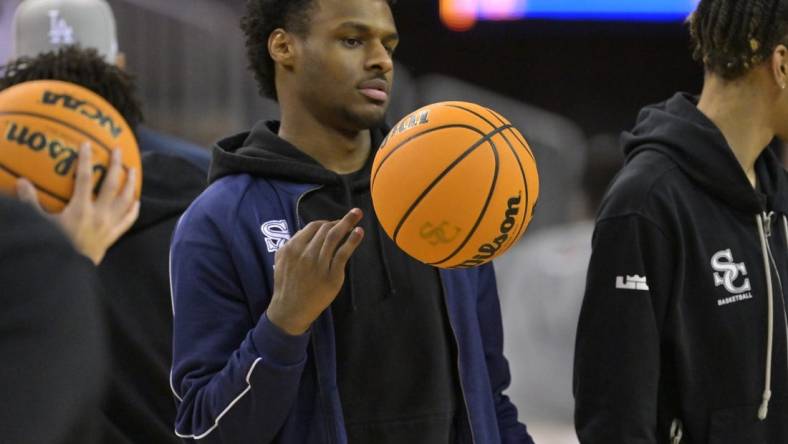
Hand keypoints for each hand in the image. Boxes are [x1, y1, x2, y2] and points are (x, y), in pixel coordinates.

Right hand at [17, 142, 139, 264]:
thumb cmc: (53, 246)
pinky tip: (137, 201)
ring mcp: (109, 225)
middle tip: (118, 150)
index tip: (87, 145)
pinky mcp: (113, 236)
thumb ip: (30, 203)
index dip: (86, 160)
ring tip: (133, 170)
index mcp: (81, 209)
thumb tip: (21, 182)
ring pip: (126, 200)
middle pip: (113, 185)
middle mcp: (99, 215)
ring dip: (131, 183)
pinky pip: (128, 221)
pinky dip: (134, 210)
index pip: (85, 179)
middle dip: (116, 166)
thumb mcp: (39, 224)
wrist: (68, 271)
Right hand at [266, 208, 364, 334]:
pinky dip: (352, 240)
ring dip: (348, 223)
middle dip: (341, 220)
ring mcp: (319, 264)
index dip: (326, 222)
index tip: (335, 222)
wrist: (291, 310)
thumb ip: (290, 245)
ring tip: (358, 215)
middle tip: (353, 215)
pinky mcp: (331, 275)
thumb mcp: (281, 262)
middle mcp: (305, 254)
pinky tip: (359, 232)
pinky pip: (343, 253)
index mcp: (292, 248)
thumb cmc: (287, 285)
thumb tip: (304, 232)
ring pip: (335, 237)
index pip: (313, 227)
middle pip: (326, 230)